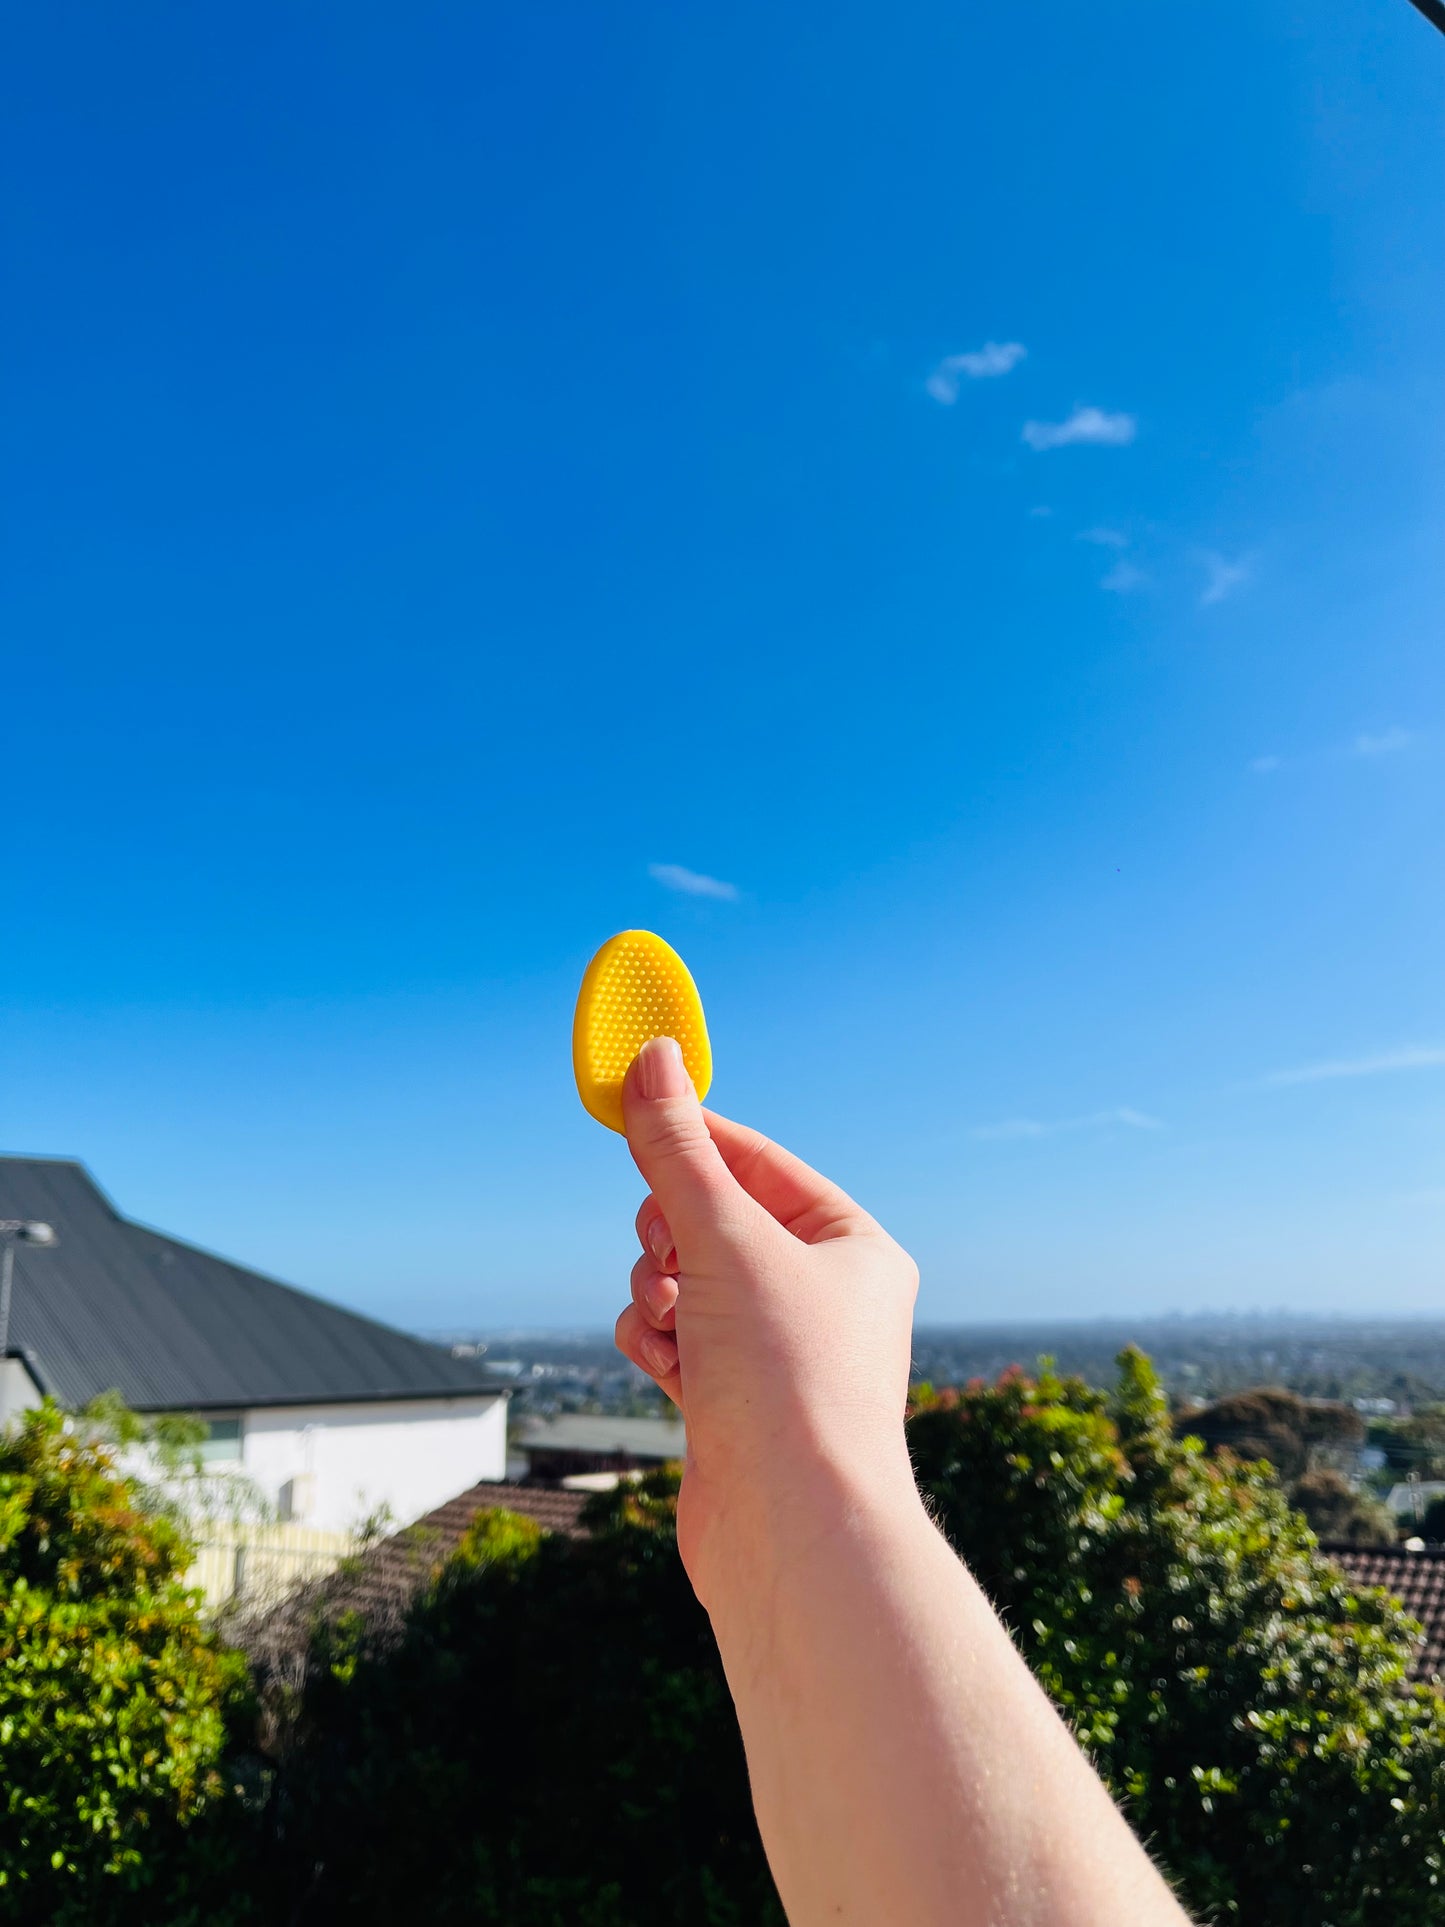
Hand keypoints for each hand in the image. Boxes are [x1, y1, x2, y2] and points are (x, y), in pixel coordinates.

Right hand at [612, 1037, 919, 1598]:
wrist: (793, 1537)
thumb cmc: (786, 1381)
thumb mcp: (723, 1240)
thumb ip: (676, 1151)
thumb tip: (650, 1059)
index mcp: (852, 1248)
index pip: (760, 1163)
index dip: (694, 1140)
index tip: (631, 1115)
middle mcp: (823, 1298)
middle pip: (714, 1221)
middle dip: (671, 1232)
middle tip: (666, 1252)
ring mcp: (777, 1355)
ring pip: (685, 1282)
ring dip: (658, 1292)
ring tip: (673, 1322)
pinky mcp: (734, 1406)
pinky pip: (675, 1341)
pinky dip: (656, 1344)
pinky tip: (664, 1367)